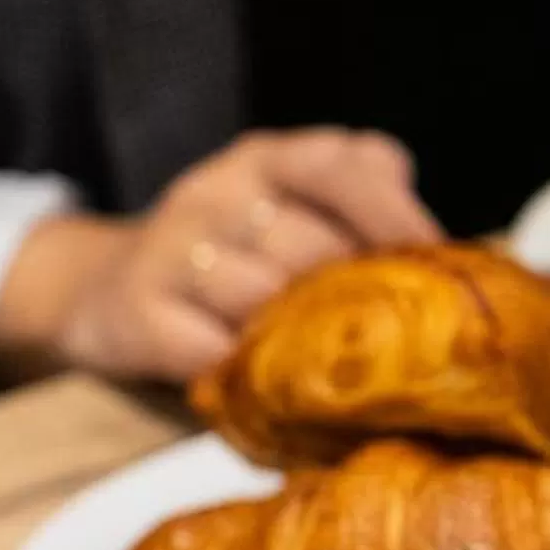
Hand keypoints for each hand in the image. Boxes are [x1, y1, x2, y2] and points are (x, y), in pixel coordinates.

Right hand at [0, 128, 441, 387]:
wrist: (106, 290)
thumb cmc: (240, 256)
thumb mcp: (297, 208)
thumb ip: (367, 201)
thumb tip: (443, 240)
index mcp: (268, 159)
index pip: (340, 164)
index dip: (394, 211)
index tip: (437, 259)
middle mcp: (216, 192)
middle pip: (312, 244)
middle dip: (356, 294)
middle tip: (397, 338)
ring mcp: (171, 250)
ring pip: (263, 297)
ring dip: (305, 339)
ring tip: (335, 368)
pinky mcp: (138, 313)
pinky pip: (214, 350)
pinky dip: (253, 375)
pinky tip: (277, 389)